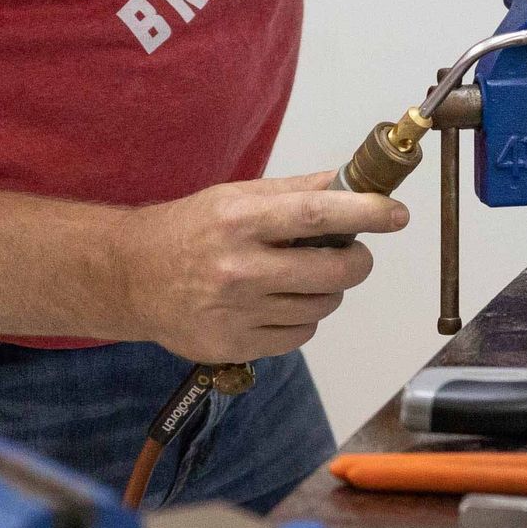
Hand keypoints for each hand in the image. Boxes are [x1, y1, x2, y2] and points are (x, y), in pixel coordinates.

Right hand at [112, 171, 407, 360]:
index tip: (396, 214)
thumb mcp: (236, 197)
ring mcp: (237, 313)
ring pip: (321, 306)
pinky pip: (300, 335)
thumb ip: (296, 192)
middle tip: (353, 253)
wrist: (131, 277)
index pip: (316, 215)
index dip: (364, 213)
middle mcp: (238, 268)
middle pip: (332, 271)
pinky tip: (278, 302)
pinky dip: (302, 318)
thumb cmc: (190, 229)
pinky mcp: (235, 346)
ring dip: (326, 290)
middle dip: (357, 262)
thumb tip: (353, 181)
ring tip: (299, 276)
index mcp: (239, 221)